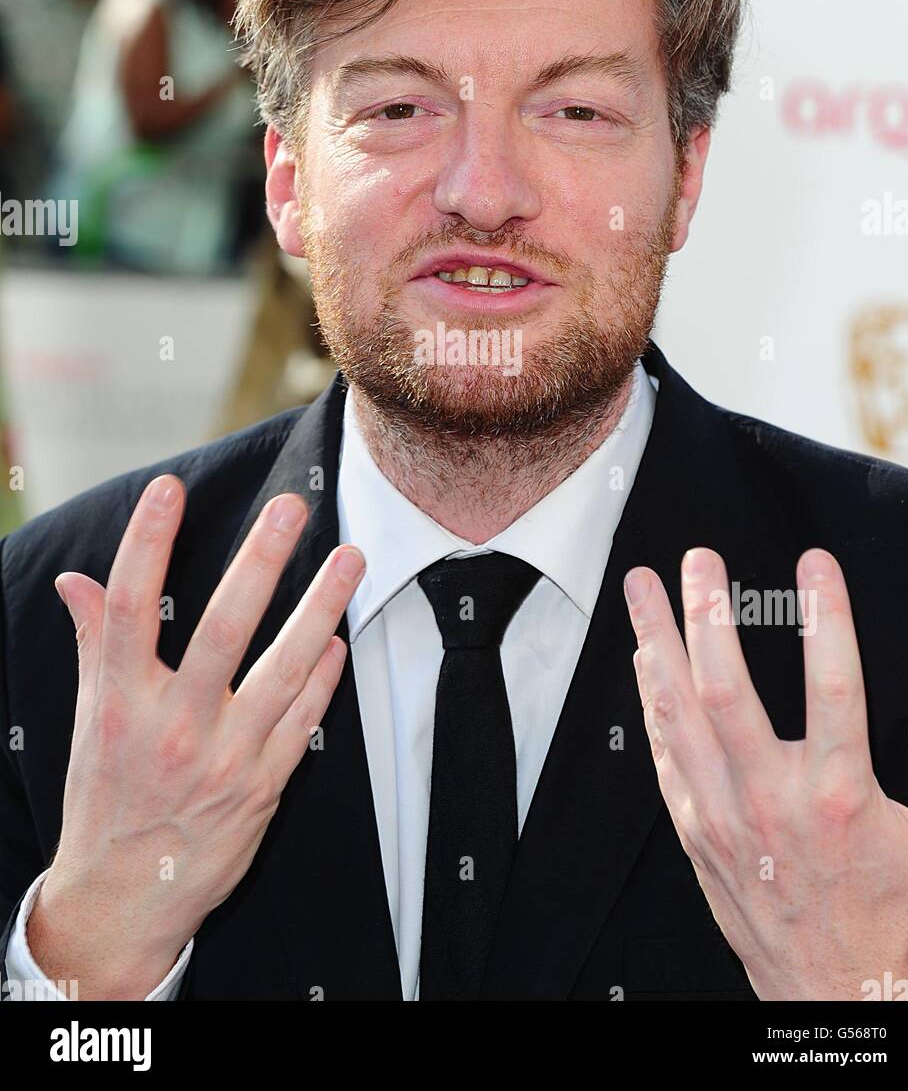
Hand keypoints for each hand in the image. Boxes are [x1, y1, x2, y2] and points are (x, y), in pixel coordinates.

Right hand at [29, 473, 363, 999]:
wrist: (126, 897)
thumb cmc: (107, 795)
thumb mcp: (93, 718)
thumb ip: (94, 642)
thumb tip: (76, 580)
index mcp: (120, 701)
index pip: (129, 607)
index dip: (146, 543)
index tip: (168, 490)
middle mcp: (170, 726)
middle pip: (222, 629)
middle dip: (260, 562)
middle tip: (292, 509)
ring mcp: (222, 758)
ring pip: (282, 670)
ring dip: (321, 609)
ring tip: (350, 558)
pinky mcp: (262, 787)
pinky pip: (303, 718)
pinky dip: (324, 676)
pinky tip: (339, 638)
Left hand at [623, 547, 907, 1000]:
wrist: (825, 984)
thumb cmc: (878, 911)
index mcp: (838, 794)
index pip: (833, 687)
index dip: (825, 619)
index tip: (814, 566)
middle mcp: (773, 797)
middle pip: (728, 691)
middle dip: (708, 616)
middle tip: (699, 562)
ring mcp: (724, 811)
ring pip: (678, 713)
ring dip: (656, 641)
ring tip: (640, 588)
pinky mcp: (695, 826)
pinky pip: (664, 751)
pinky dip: (650, 698)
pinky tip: (641, 657)